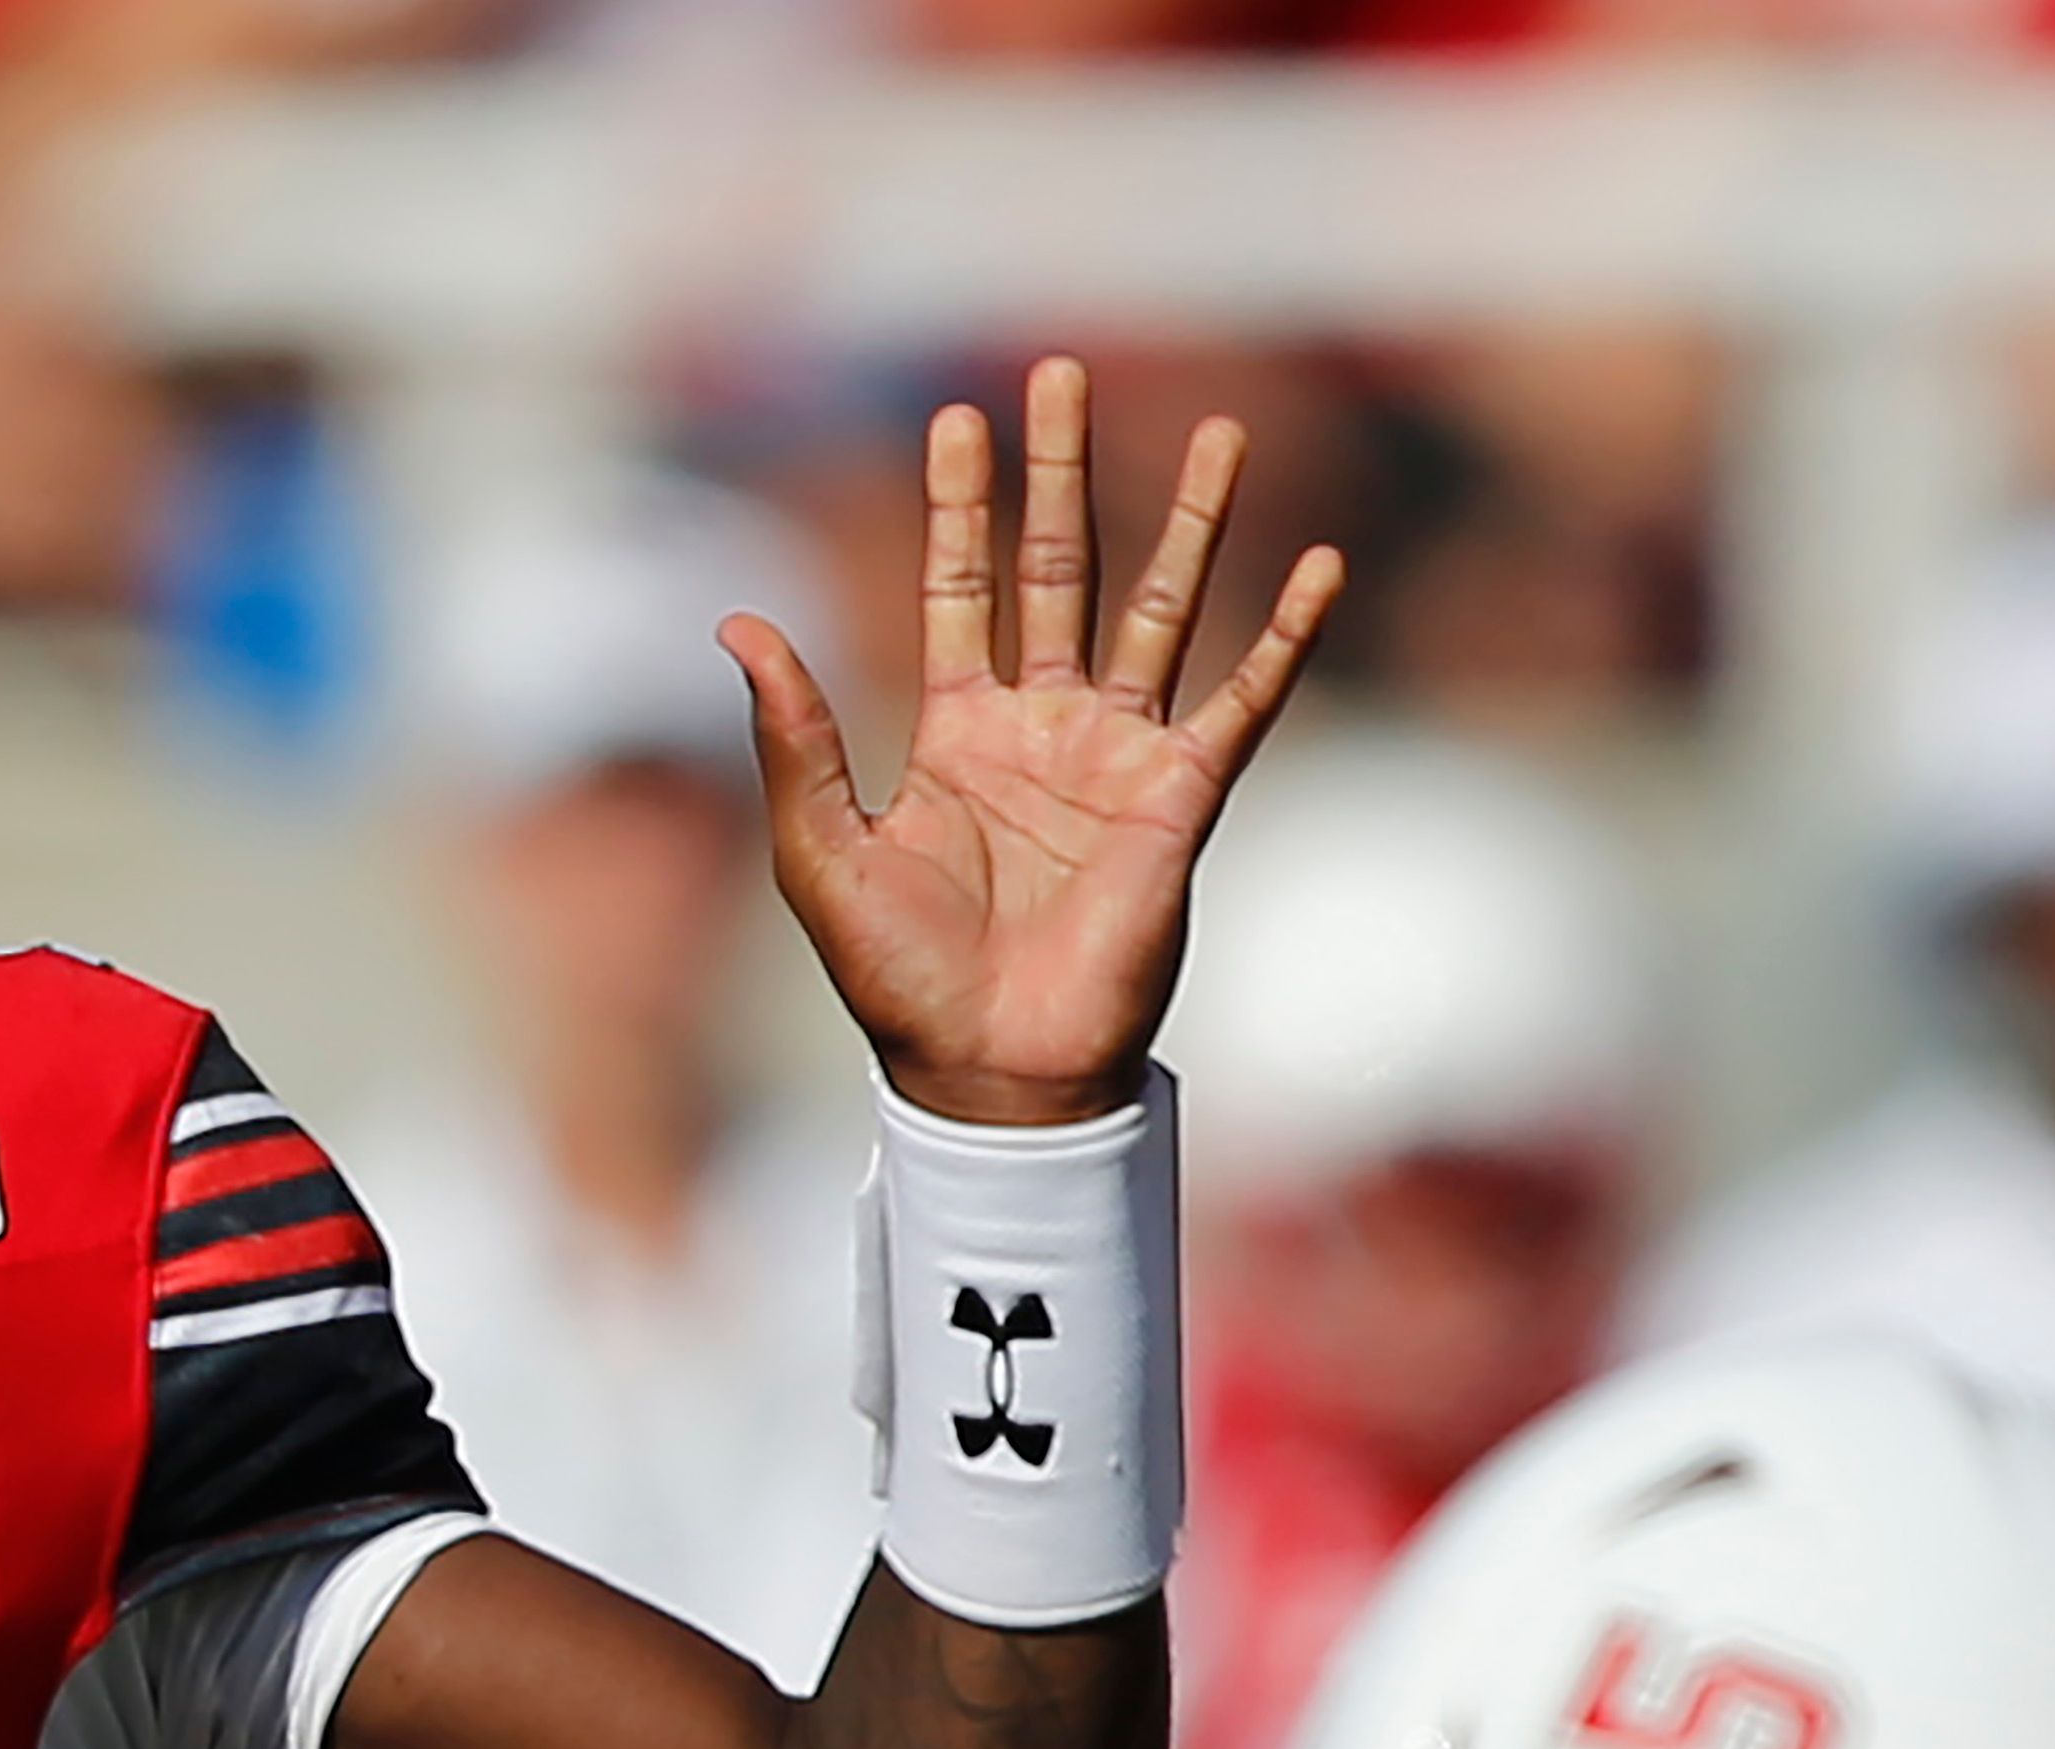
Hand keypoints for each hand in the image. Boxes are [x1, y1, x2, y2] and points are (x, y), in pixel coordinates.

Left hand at [725, 356, 1344, 1128]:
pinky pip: (1245, 701)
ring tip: (1220, 432)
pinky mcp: (1184, 799)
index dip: (960, 505)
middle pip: (1060, 568)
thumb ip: (793, 735)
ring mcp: (1120, 757)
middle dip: (1060, 474)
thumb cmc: (897, 977)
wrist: (988, 1070)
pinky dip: (1285, 635)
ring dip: (1189, 522)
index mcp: (956, 731)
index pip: (960, 586)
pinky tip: (1320, 565)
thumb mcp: (821, 848)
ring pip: (1160, 609)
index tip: (958, 415)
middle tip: (1059, 373)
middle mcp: (1043, 726)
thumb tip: (735, 621)